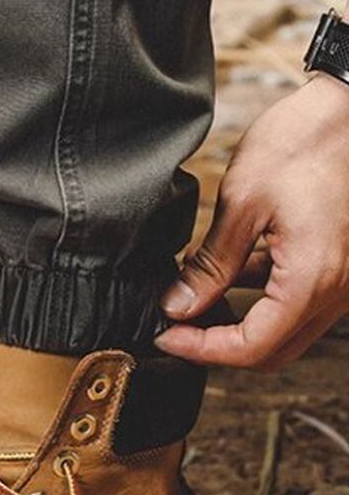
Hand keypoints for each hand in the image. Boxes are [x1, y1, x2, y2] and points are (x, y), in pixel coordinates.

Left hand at [157, 73, 348, 370]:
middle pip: (272, 349)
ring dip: (237, 322)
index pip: (253, 347)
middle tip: (172, 326)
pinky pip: (294, 298)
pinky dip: (258, 297)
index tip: (163, 334)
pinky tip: (224, 273)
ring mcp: (342, 279)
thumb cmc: (302, 145)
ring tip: (188, 301)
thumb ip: (212, 264)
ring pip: (283, 328)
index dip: (202, 349)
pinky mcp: (336, 262)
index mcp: (313, 280)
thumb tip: (178, 305)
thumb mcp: (242, 203)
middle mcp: (337, 291)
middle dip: (217, 345)